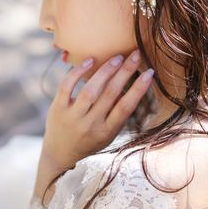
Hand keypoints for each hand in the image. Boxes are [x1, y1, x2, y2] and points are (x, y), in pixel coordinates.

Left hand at [42, 49, 153, 169]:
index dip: (138, 89)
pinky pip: (67, 86)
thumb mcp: (108, 134)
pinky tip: (90, 60)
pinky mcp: (58, 108)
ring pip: (90, 90)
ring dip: (105, 71)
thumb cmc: (90, 141)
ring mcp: (72, 116)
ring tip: (117, 57)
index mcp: (106, 131)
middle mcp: (90, 124)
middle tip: (136, 55)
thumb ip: (118, 113)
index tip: (149, 73)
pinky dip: (78, 72)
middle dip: (125, 72)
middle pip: (110, 94)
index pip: (125, 108)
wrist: (60, 153)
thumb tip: (128, 85)